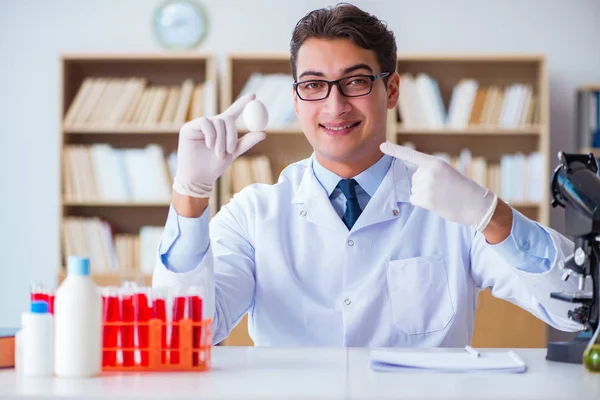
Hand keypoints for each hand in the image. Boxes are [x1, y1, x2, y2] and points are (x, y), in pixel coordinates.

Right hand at [173, 93, 265, 197]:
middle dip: (231, 134)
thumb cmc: (214, 167)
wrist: (199, 178)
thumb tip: (263, 133)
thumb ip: (246, 142)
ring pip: (216, 122)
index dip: (242, 103)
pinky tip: (209, 145)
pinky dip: (211, 134)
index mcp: (221, 129)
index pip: (232, 112)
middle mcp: (210, 124)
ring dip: (221, 139)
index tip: (254, 96)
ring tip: (219, 153)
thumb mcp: (233, 153)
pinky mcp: (188, 128)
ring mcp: (199, 125)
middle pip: (226, 119)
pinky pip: (205, 122)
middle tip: (231, 150)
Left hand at [380, 141, 497, 230]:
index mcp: (435, 163)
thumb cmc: (463, 189)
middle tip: (443, 189)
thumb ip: (430, 171)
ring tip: (442, 196)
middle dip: (425, 184)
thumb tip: (414, 179)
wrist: (477, 205)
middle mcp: (428, 172)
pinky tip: (437, 203)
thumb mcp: (447, 172)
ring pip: (414, 189)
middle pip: (414, 178)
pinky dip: (422, 203)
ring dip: (424, 194)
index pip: (411, 155)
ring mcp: (425, 186)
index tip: (381, 146)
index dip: (395, 150)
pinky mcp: (424, 199)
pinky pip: (414, 199)